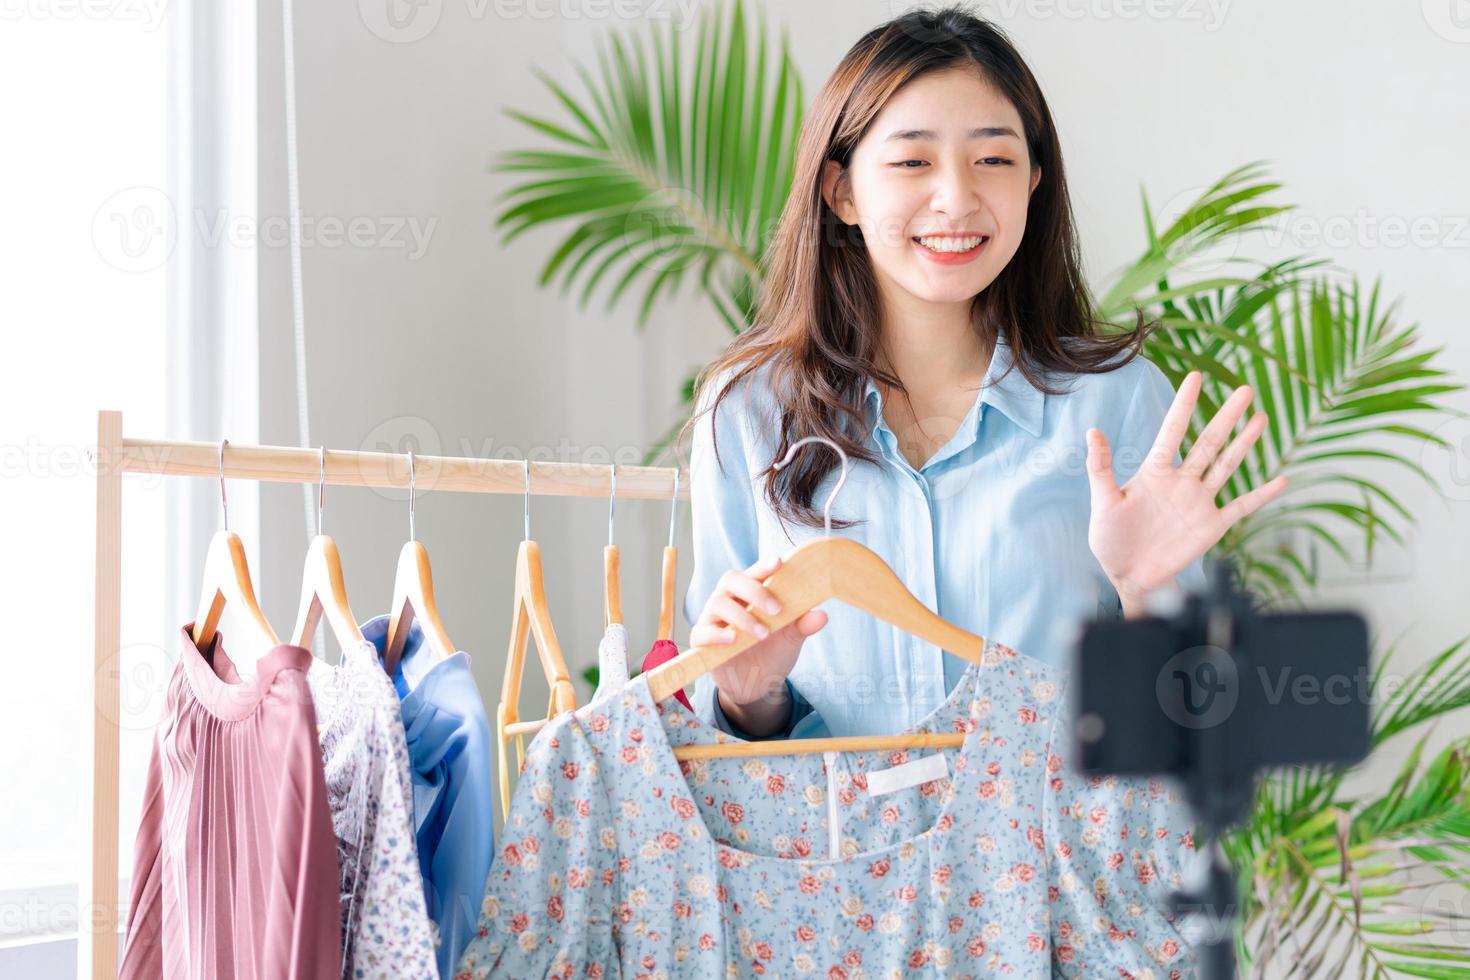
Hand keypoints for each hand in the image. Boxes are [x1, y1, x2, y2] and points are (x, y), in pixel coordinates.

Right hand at [690, 554, 827, 713]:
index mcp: (750, 592)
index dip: (764, 566)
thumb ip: (802, 626)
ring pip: (717, 603)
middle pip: (731, 580)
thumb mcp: (790, 639)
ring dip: (742, 617)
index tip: (779, 563)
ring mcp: (713, 618)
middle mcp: (729, 599)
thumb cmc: (771, 651)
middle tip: (776, 609)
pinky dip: (717, 634)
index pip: (755, 572)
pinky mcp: (702, 640)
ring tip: (763, 634)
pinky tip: (733, 639)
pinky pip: (703, 631)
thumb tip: (822, 615)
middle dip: (754, 590)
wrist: (755, 685)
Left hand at [1084, 370, 1287, 600]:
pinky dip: (1262, 494)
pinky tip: (1282, 480)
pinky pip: (1241, 506)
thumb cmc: (1110, 539)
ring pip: (1227, 465)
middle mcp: (1181, 481)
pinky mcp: (1212, 525)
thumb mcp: (1102, 502)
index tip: (1195, 376)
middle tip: (1246, 390)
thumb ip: (1100, 468)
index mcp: (1154, 472)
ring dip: (1245, 443)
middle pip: (1209, 442)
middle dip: (1227, 416)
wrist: (1128, 576)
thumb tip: (1092, 431)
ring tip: (1261, 418)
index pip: (1172, 431)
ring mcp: (1199, 502)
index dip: (1184, 405)